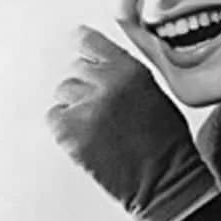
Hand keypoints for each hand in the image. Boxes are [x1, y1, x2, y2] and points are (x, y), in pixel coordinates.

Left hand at [48, 26, 215, 220]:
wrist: (165, 178)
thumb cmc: (166, 141)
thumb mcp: (153, 91)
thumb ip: (124, 73)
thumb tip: (97, 64)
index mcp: (130, 70)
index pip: (89, 42)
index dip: (82, 44)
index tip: (78, 43)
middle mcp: (107, 84)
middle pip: (75, 68)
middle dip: (85, 84)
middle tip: (100, 106)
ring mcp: (88, 108)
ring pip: (63, 92)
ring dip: (75, 105)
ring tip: (97, 124)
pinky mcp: (72, 133)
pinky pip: (53, 116)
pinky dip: (64, 125)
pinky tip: (85, 135)